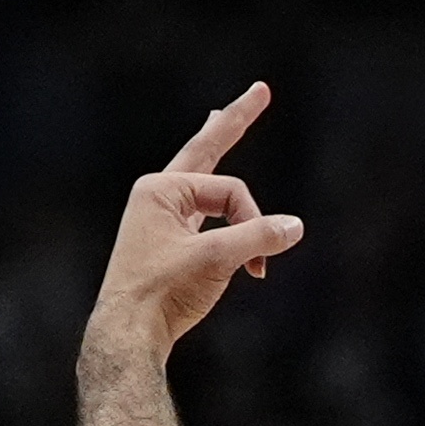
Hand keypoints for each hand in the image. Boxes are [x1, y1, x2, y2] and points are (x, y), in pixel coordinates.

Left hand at [87, 83, 305, 367]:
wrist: (128, 334)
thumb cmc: (164, 292)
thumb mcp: (216, 259)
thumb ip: (258, 237)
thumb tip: (296, 226)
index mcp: (160, 189)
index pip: (229, 190)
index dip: (253, 221)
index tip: (259, 263)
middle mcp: (157, 196)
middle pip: (206, 151)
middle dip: (233, 123)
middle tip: (259, 91)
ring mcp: (160, 219)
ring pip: (206, 187)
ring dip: (228, 174)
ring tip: (225, 115)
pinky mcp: (167, 244)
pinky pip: (204, 216)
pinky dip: (224, 214)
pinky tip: (218, 193)